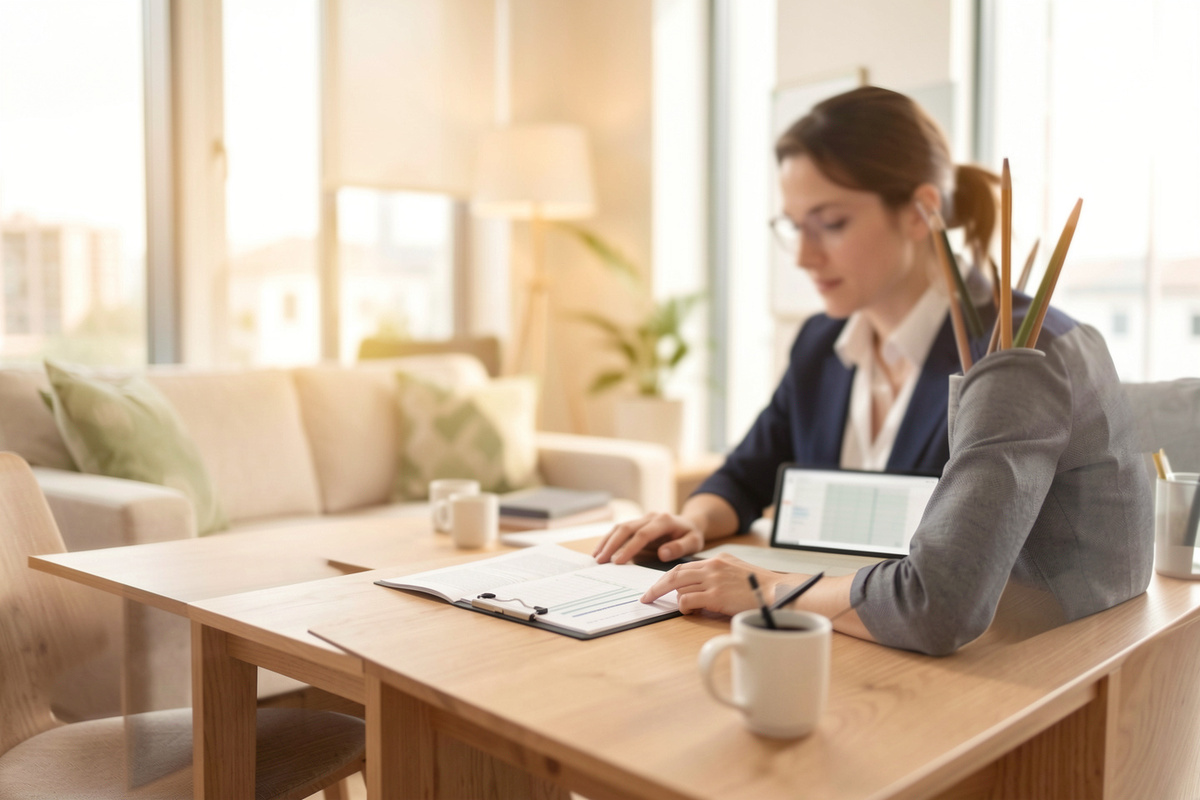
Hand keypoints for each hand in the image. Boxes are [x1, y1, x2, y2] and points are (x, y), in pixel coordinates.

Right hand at [592, 512, 705, 563]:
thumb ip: (680, 548)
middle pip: (626, 528)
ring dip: (606, 541)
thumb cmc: (691, 536)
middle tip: (600, 560)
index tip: (618, 561)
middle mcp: (650, 517)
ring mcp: (642, 519)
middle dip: (611, 544)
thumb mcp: (694, 542)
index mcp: (664, 521)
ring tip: (596, 557)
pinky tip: (600, 551)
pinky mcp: (636, 524)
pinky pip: (619, 530)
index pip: (643, 534)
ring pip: (619, 527)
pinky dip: (608, 540)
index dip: (630, 547)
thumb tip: (662, 553)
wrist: (689, 524)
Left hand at [641, 553, 790, 616]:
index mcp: (717, 559)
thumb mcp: (736, 571)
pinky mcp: (715, 596)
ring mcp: (713, 581)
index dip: (668, 577)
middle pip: (674, 574)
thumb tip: (698, 587)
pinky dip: (683, 607)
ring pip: (679, 587)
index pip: (684, 566)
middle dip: (657, 586)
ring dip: (673, 598)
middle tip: (646, 597)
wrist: (777, 592)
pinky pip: (688, 600)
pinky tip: (688, 611)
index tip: (658, 586)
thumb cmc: (760, 587)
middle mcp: (712, 567)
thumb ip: (717, 574)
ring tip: (670, 606)